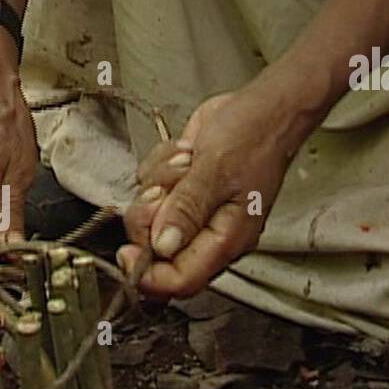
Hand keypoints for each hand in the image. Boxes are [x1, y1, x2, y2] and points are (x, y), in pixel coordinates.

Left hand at [118, 87, 301, 298]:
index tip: (126, 252)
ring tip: (185, 163)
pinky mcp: (179, 192)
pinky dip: (157, 169)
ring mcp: (192, 213)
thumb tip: (162, 247)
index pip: (180, 281)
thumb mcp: (217, 170)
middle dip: (148, 216)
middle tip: (163, 190)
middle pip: (154, 251)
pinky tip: (184, 154)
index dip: (147, 275)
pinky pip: (148, 189)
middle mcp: (208, 233)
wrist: (262, 107)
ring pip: (147, 217)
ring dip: (156, 184)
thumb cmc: (253, 137)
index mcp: (225, 240)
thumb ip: (187, 210)